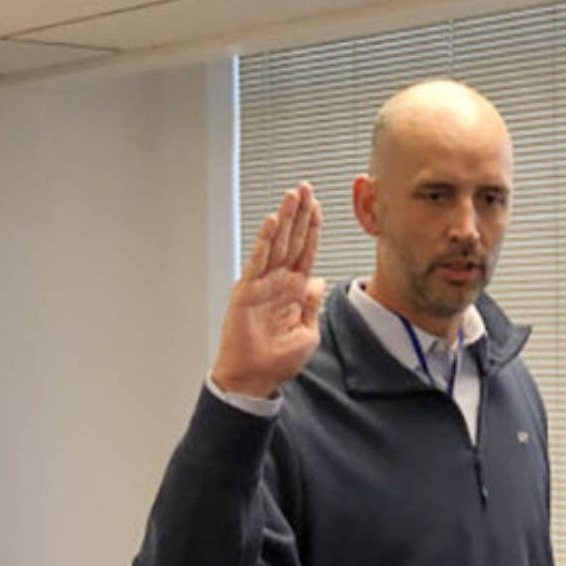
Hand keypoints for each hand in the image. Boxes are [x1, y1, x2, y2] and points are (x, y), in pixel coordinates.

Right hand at [212, 183, 325, 397]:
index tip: (318, 206)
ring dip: (285, 219)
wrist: (255, 377)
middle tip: (305, 188)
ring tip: (291, 195)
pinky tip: (272, 223)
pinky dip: (264, 242)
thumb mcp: (308, 331)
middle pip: (292, 240)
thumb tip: (319, 280)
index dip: (312, 229)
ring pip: (275, 244)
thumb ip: (312, 303)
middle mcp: (278, 282)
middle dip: (300, 214)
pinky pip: (258, 261)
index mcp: (293, 291)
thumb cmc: (277, 360)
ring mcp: (261, 285)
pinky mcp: (246, 292)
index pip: (306, 252)